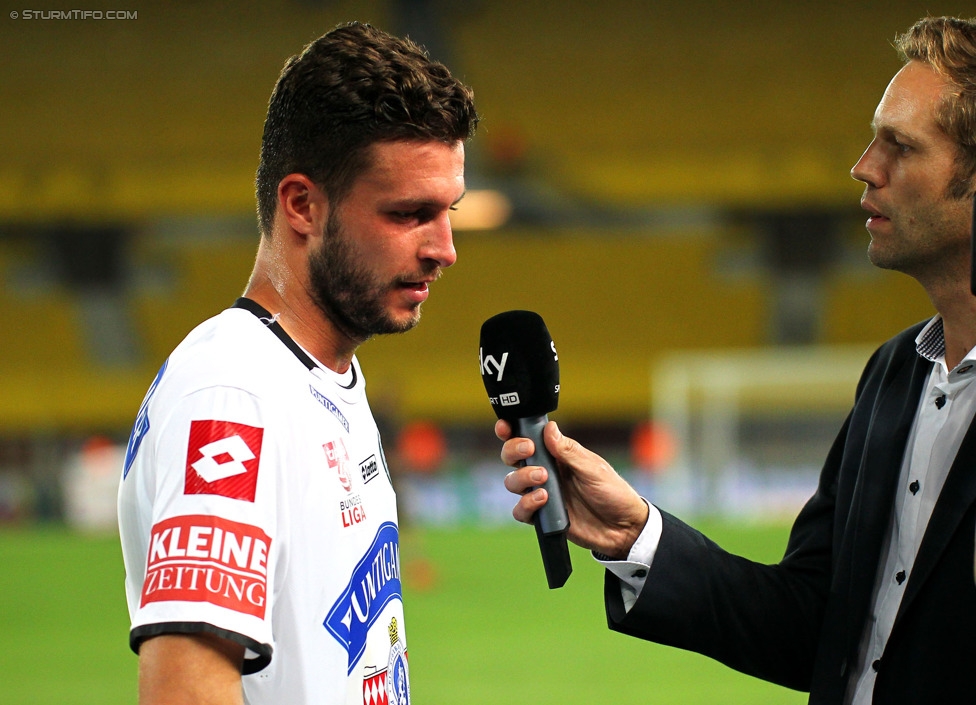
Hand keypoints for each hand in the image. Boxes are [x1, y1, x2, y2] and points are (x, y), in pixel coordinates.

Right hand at [497, 419, 648, 558]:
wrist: (623, 528)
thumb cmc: (612, 492)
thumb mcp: (593, 467)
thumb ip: (569, 450)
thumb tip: (550, 428)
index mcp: (557, 455)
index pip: (528, 438)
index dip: (511, 431)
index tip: (505, 427)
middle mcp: (545, 472)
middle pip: (512, 458)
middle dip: (513, 451)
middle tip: (529, 450)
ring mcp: (541, 493)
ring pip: (512, 482)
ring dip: (522, 477)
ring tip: (543, 479)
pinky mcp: (542, 516)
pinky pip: (520, 511)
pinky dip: (526, 504)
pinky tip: (543, 499)